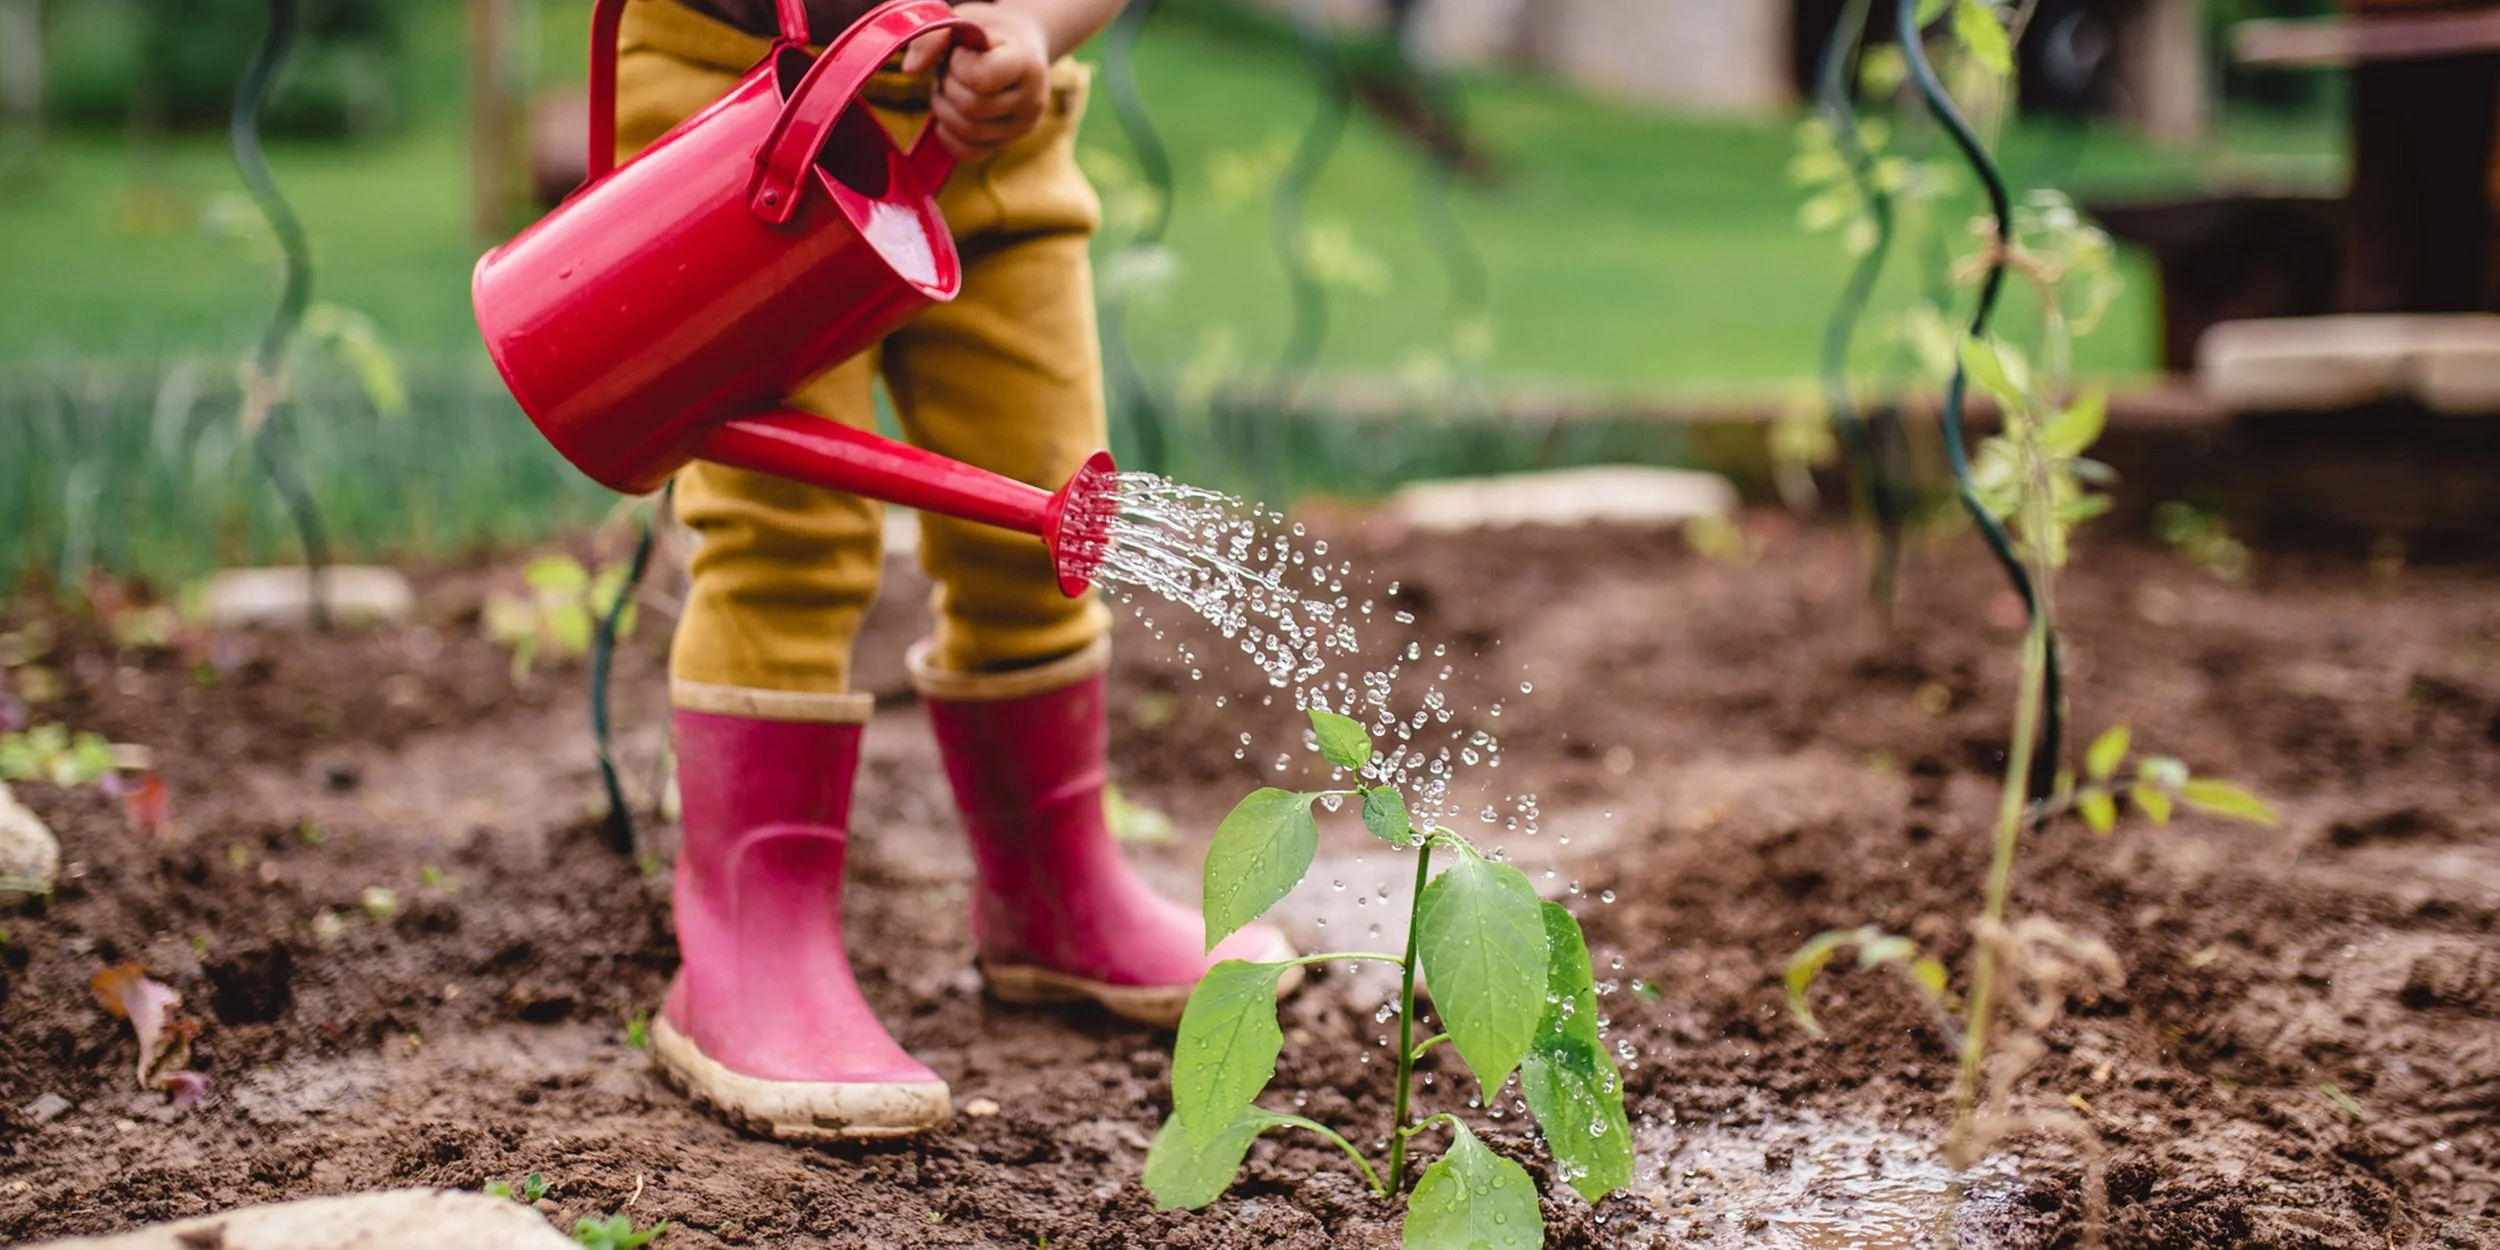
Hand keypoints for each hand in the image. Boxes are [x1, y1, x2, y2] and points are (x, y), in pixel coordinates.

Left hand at [902, 4, 1051, 159]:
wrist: (1020, 48)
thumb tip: (910, 70)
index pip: (980, 78)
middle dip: (948, 86)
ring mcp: (1021, 127)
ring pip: (968, 132)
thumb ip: (936, 36)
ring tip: (950, 87)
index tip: (962, 52)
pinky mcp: (1006, 144)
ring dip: (944, 108)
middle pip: (971, 107)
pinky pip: (968, 152)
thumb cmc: (988, 33)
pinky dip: (948, 135)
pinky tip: (948, 113)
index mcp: (1026, 63)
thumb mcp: (966, 21)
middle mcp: (1031, 100)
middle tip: (952, 70)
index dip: (958, 64)